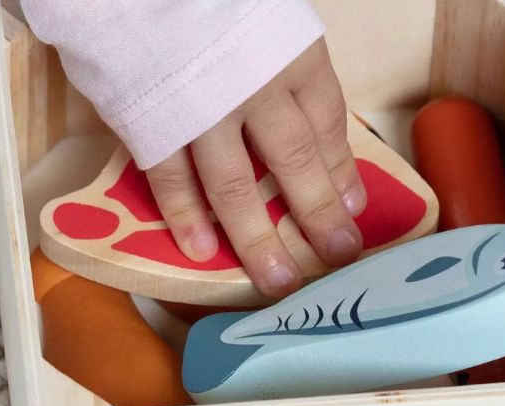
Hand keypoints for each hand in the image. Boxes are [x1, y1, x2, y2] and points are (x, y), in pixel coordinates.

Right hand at [145, 38, 366, 298]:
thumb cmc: (213, 2)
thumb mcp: (271, 23)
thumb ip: (297, 78)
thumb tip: (324, 143)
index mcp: (291, 55)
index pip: (327, 125)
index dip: (341, 172)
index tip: (353, 210)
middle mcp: (254, 87)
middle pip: (294, 164)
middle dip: (317, 218)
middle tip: (337, 258)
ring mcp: (201, 109)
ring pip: (234, 186)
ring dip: (256, 238)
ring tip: (277, 279)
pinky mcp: (152, 122)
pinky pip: (170, 179)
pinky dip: (185, 217)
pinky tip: (202, 252)